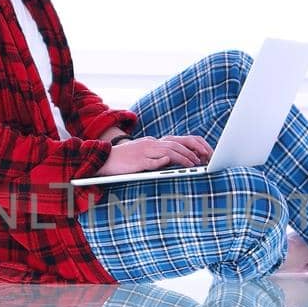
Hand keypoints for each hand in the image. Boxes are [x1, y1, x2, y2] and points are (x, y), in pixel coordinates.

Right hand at [96, 134, 211, 175]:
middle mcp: (151, 144)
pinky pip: (152, 161)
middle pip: (175, 145)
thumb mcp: (144, 155)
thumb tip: (172, 161)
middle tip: (202, 160)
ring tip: (193, 165)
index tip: (202, 154)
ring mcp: (144, 152)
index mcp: (153, 143)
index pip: (176, 142)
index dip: (191, 147)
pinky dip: (162, 161)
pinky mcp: (137, 161)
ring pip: (167, 152)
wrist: (105, 158)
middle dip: (191, 152)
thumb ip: (157, 156)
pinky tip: (171, 163)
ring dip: (182, 158)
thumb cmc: (125, 160)